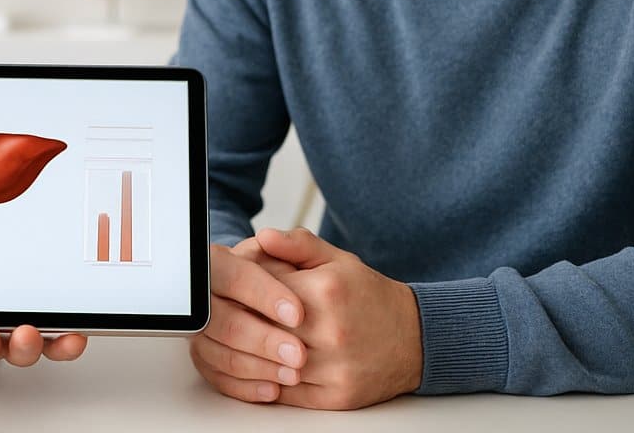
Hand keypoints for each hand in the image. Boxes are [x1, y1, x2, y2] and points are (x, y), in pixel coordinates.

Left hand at [190, 228, 422, 408]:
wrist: (414, 338)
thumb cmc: (368, 296)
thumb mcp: (337, 259)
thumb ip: (296, 245)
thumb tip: (260, 237)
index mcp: (325, 292)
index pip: (261, 290)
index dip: (239, 288)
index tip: (225, 287)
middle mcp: (330, 332)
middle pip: (259, 328)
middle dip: (235, 321)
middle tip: (219, 315)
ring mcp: (333, 368)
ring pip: (268, 365)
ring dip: (245, 354)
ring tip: (230, 341)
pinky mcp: (336, 398)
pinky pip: (285, 393)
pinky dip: (264, 381)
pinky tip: (254, 367)